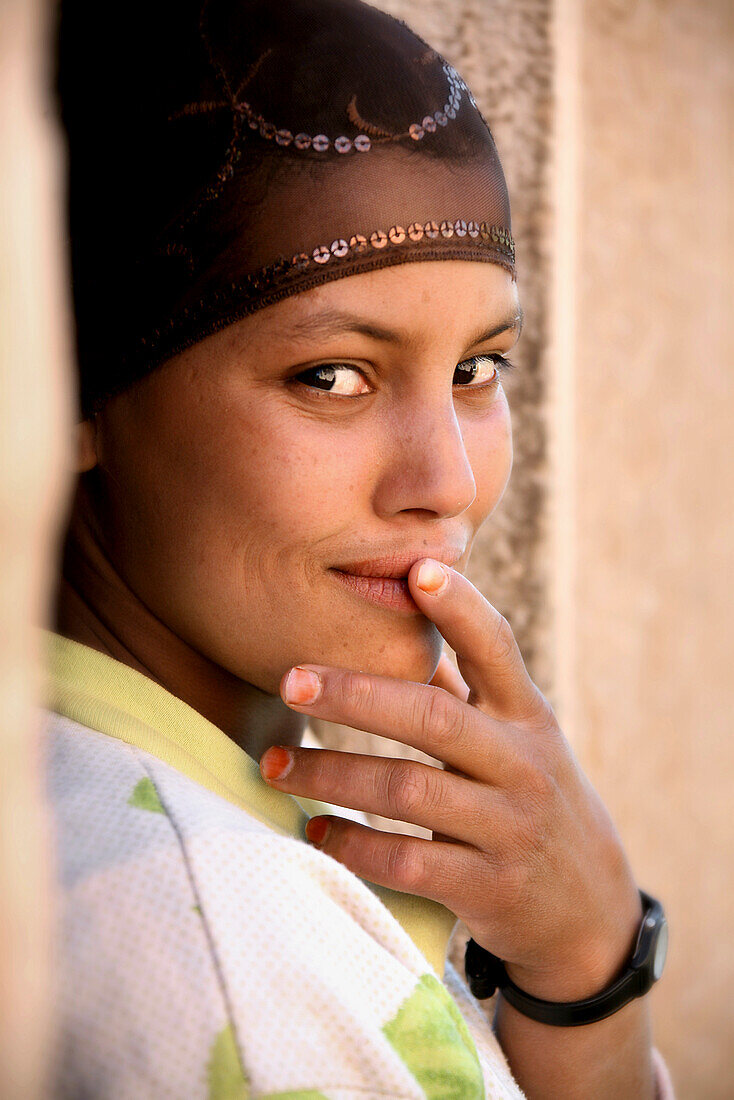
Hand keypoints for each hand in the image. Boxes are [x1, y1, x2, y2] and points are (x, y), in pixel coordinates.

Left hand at [260, 558, 642, 1001]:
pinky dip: (352, 846)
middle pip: (433, 718)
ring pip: (408, 792)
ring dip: (331, 776)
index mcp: (526, 716)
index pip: (497, 648)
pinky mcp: (489, 888)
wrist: (588, 908)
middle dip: (355, 695)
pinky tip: (315, 832)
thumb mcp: (518, 737)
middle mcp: (521, 764)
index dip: (461, 607)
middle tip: (289, 680)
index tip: (418, 570)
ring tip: (275, 768)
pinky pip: (407, 864)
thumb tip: (405, 615)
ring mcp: (508, 828)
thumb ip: (465, 684)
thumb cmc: (529, 797)